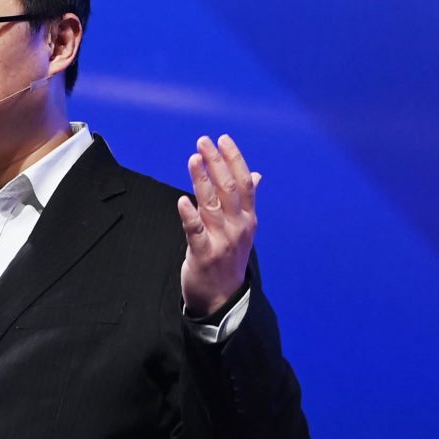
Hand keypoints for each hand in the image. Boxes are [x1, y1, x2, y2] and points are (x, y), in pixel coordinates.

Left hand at [178, 134, 259, 318]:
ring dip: (202, 180)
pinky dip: (189, 215)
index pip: (244, 183)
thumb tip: (256, 175)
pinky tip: (182, 200)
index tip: (223, 139)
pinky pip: (195, 231)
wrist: (222, 299)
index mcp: (248, 219)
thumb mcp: (243, 230)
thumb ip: (246, 201)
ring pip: (212, 204)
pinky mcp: (204, 254)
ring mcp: (222, 241)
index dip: (234, 159)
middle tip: (203, 142)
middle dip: (216, 162)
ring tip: (194, 158)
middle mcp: (238, 227)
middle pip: (228, 188)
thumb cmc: (229, 259)